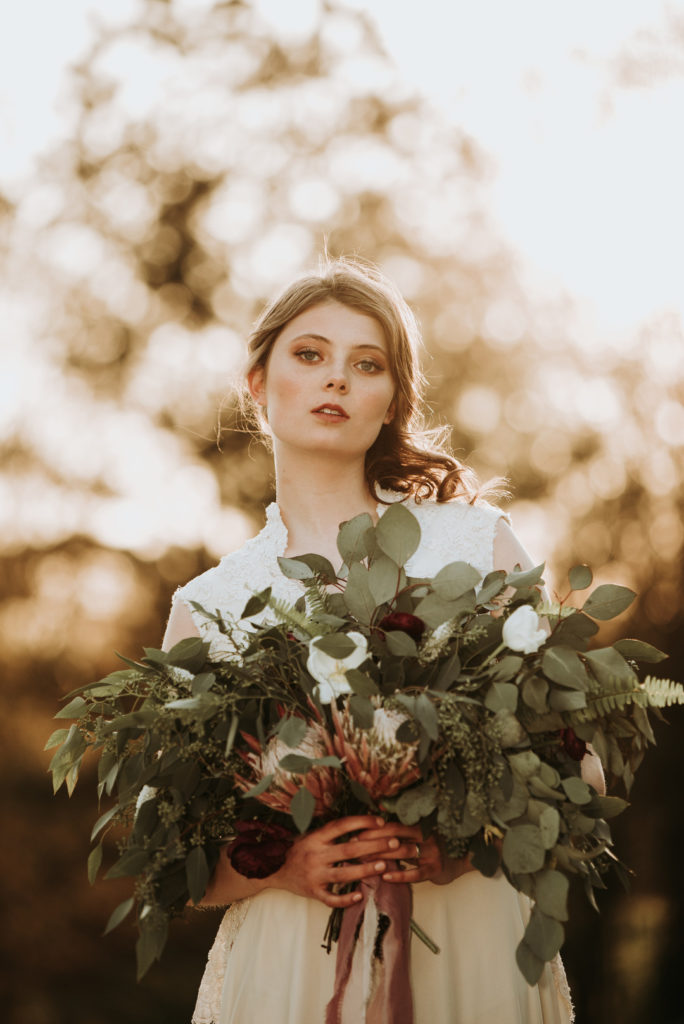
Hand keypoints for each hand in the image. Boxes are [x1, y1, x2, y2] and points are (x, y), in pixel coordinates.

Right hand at [264, 815, 402, 907]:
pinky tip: (360, 896)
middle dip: (373, 845)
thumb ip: (333, 832)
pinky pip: (331, 898)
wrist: (274, 870)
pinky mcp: (313, 892)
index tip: (381, 820)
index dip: (362, 821)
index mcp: (316, 837)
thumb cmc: (301, 850)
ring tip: (384, 866)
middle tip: (393, 843)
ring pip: (343, 874)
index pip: (342, 826)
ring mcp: (314, 875)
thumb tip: (364, 823)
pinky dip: (345, 898)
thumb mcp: (312, 835)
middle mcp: (315, 854)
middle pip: (348, 850)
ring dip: (365, 870)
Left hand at [352, 822, 476, 886]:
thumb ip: (402, 831)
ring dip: (382, 858)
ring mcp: (432, 852)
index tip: (355, 834)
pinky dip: (400, 875)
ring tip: (365, 863)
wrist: (462, 858)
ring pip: (403, 853)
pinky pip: (416, 873)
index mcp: (419, 826)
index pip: (392, 825)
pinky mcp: (436, 869)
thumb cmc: (434, 847)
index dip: (374, 830)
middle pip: (395, 837)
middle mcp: (426, 836)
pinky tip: (386, 877)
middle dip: (373, 843)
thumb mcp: (420, 835)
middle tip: (354, 848)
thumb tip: (376, 821)